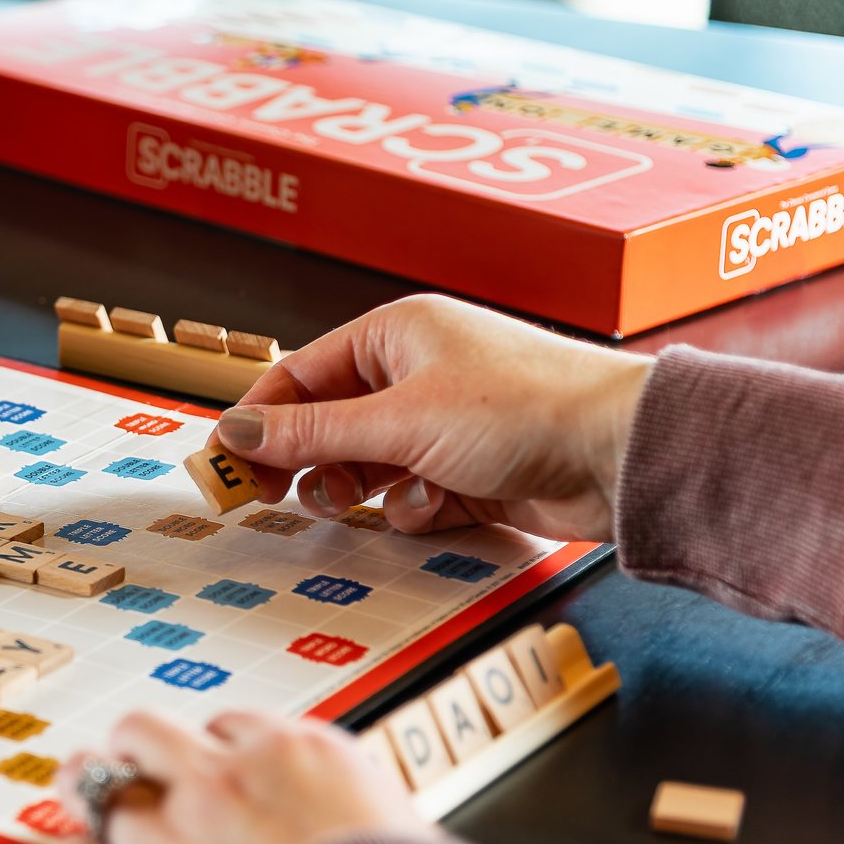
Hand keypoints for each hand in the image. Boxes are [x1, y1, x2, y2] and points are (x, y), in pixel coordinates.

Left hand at [50, 712, 429, 843]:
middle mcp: (227, 780)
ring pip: (100, 783)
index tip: (214, 770)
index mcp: (299, 753)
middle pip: (146, 735)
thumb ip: (358, 819)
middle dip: (134, 752)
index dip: (216, 751)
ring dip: (93, 794)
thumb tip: (357, 833)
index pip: (231, 725)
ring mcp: (176, 834)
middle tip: (124, 768)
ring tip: (84, 798)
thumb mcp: (408, 838)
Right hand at [214, 295, 652, 540]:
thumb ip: (310, 434)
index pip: (299, 375)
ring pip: (365, 465)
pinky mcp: (469, 472)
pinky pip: (409, 496)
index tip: (223, 464)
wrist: (621, 453)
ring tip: (359, 499)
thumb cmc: (526, 408)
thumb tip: (239, 435)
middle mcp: (417, 374)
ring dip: (358, 488)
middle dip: (302, 461)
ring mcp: (444, 425)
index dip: (257, 420)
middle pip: (327, 423)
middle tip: (267, 498)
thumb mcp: (398, 421)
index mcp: (397, 336)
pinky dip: (412, 508)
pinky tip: (435, 503)